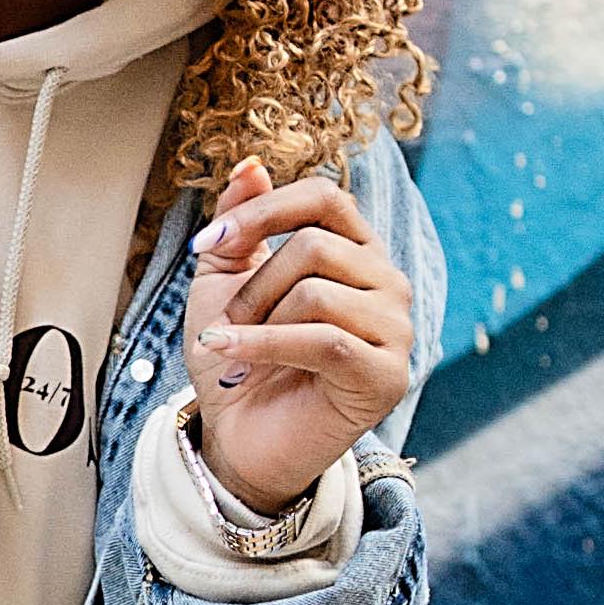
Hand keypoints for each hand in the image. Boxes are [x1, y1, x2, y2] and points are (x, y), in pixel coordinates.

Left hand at [183, 152, 413, 521]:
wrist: (238, 439)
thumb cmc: (238, 357)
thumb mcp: (226, 280)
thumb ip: (242, 224)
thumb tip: (251, 165)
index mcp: (357, 252)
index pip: (324, 198)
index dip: (262, 212)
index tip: (207, 244)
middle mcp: (387, 284)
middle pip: (315, 246)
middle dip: (252, 285)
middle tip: (223, 324)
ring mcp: (396, 330)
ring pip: (316, 292)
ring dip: (256, 322)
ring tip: (233, 352)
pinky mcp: (388, 376)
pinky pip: (324, 340)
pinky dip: (264, 346)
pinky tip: (230, 358)